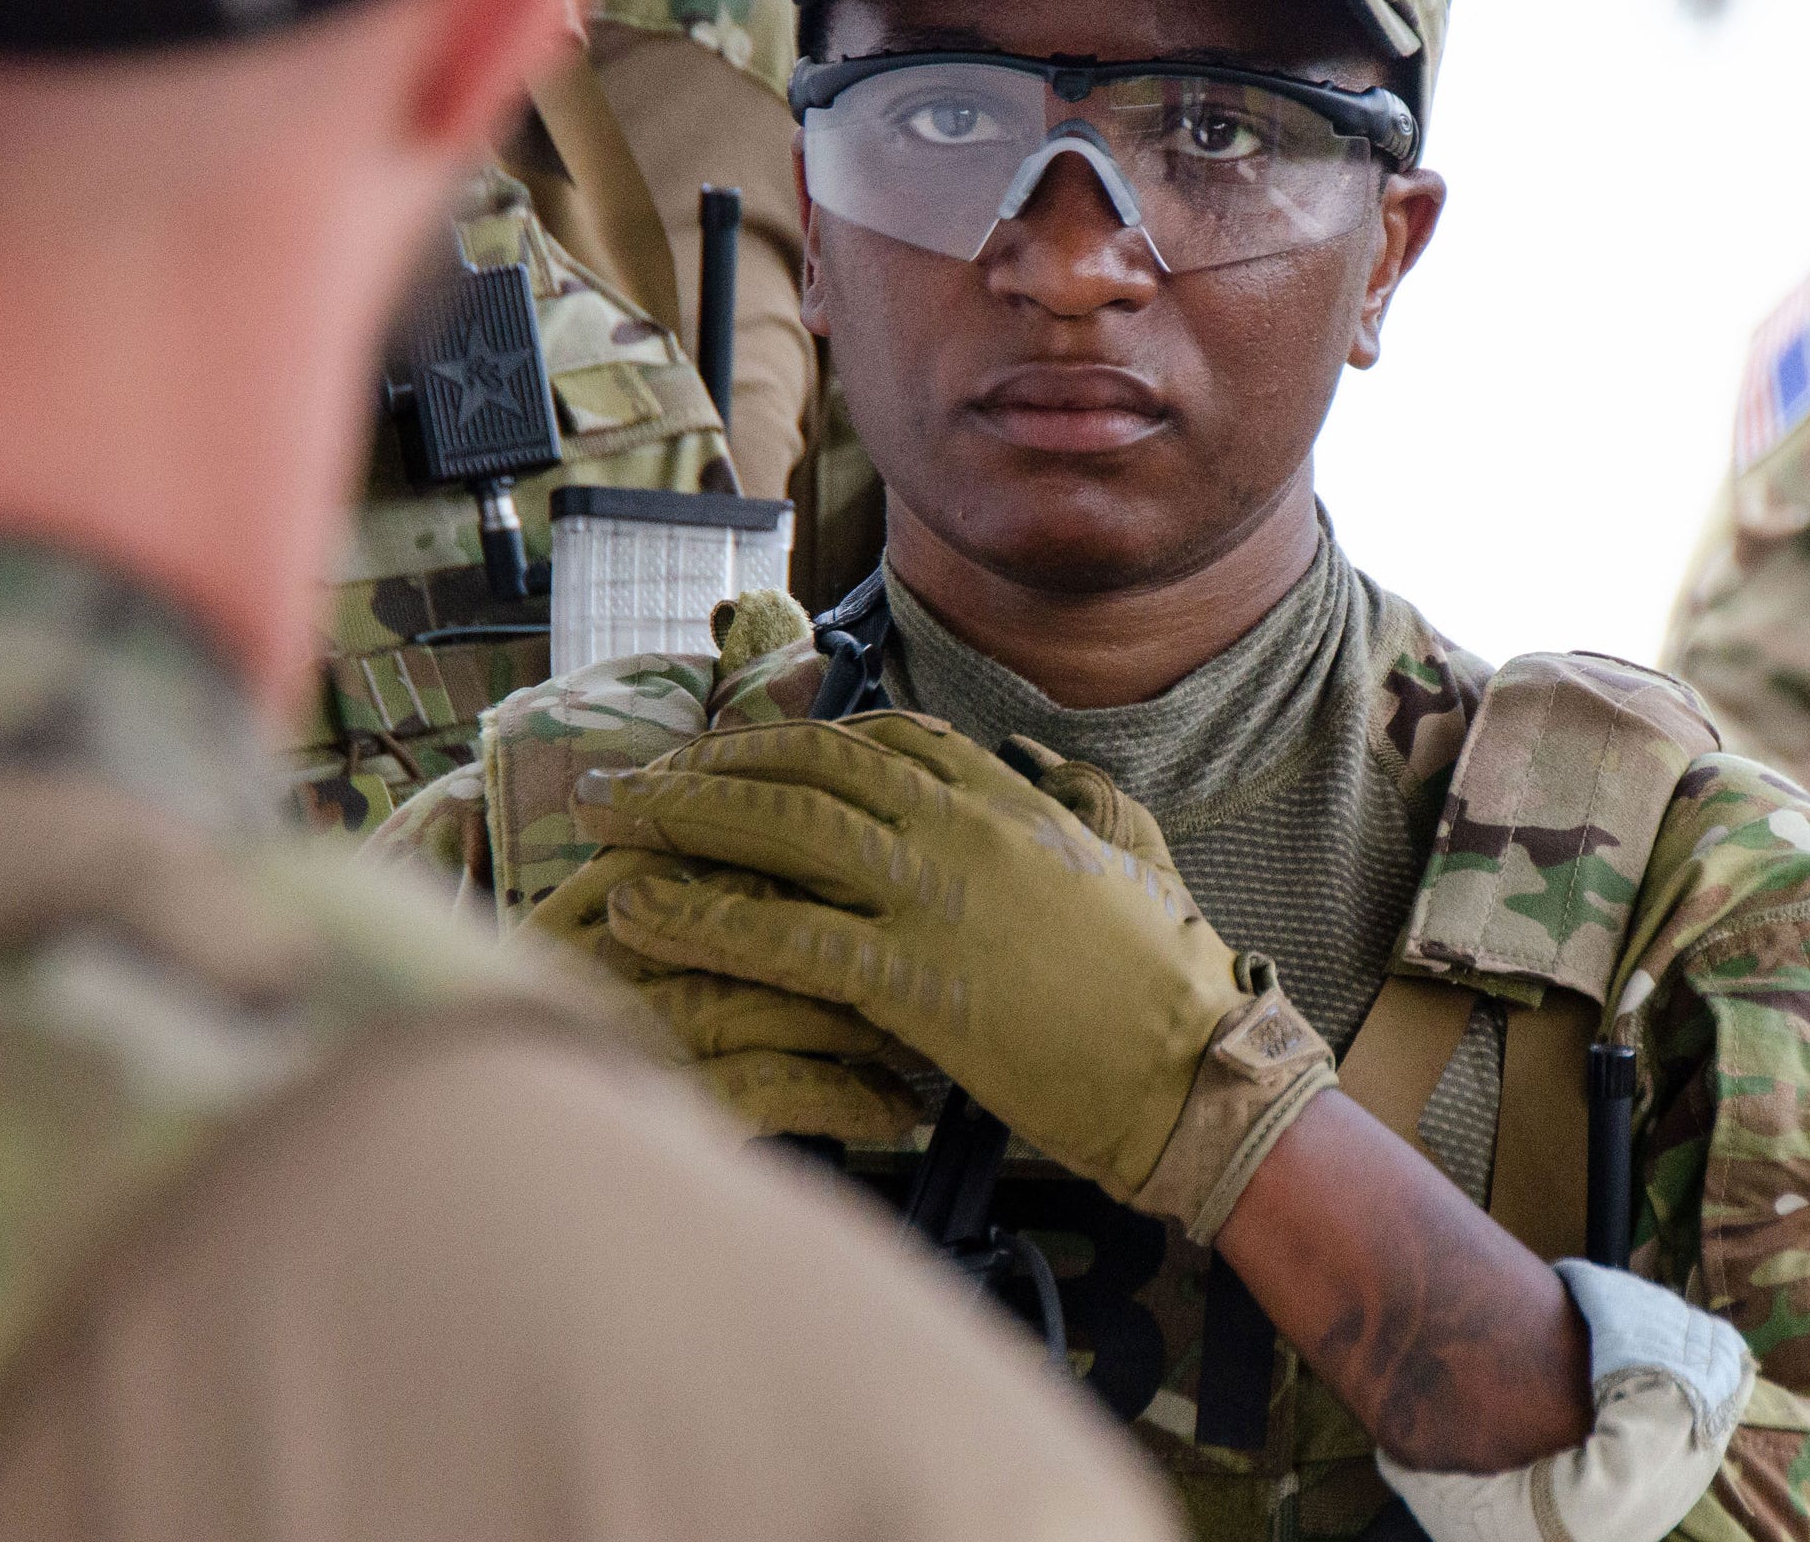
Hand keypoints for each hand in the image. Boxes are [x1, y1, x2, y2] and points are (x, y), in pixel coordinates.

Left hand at [571, 713, 1334, 1238]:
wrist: (1198, 1072)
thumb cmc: (1176, 982)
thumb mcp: (1137, 857)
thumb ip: (1083, 798)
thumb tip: (1042, 760)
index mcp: (1017, 801)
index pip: (890, 739)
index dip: (800, 738)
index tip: (739, 749)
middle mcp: (968, 828)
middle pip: (817, 765)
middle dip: (716, 761)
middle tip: (640, 774)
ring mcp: (938, 898)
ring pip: (787, 829)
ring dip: (686, 816)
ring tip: (611, 818)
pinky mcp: (915, 981)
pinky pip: (784, 936)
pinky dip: (702, 918)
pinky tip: (640, 911)